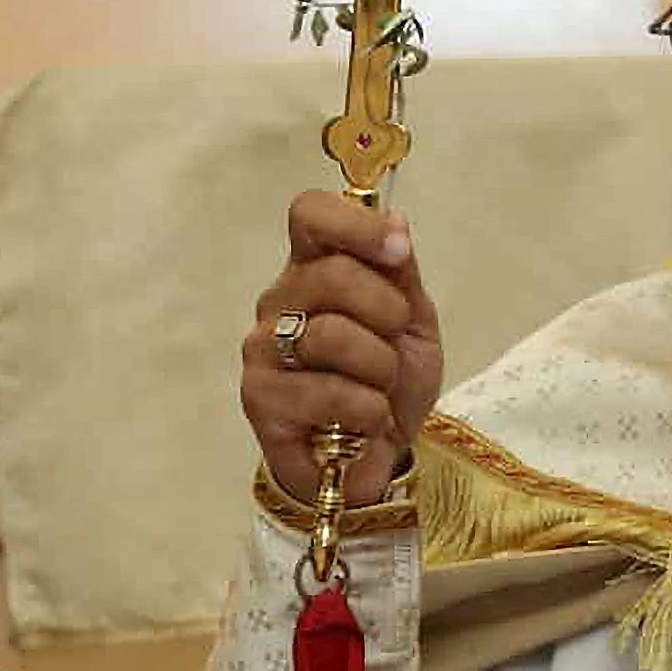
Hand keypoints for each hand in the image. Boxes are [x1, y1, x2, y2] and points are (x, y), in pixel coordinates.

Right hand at [244, 186, 443, 505]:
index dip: (355, 224)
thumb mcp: (412, 322)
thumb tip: (394, 219)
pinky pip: (326, 392)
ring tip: (380, 389)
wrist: (379, 456)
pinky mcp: (259, 399)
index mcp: (314, 268)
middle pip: (331, 274)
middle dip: (386, 311)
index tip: (397, 250)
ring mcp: (263, 349)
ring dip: (380, 368)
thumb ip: (400, 273)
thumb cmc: (389, 383)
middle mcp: (280, 300)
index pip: (310, 214)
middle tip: (395, 341)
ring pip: (330, 335)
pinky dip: (366, 410)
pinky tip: (363, 423)